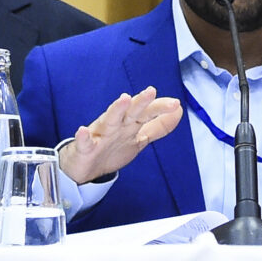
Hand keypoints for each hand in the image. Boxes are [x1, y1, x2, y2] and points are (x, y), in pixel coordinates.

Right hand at [58, 87, 181, 184]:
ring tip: (124, 98)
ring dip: (116, 109)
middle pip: (130, 112)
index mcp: (128, 124)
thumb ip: (158, 126)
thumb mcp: (138, 138)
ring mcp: (99, 136)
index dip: (159, 108)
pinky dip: (84, 137)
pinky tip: (83, 131)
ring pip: (108, 120)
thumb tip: (178, 111)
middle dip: (140, 102)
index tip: (175, 104)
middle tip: (151, 91)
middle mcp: (115, 126)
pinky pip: (84, 143)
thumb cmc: (109, 148)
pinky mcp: (84, 149)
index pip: (146, 113)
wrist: (83, 168)